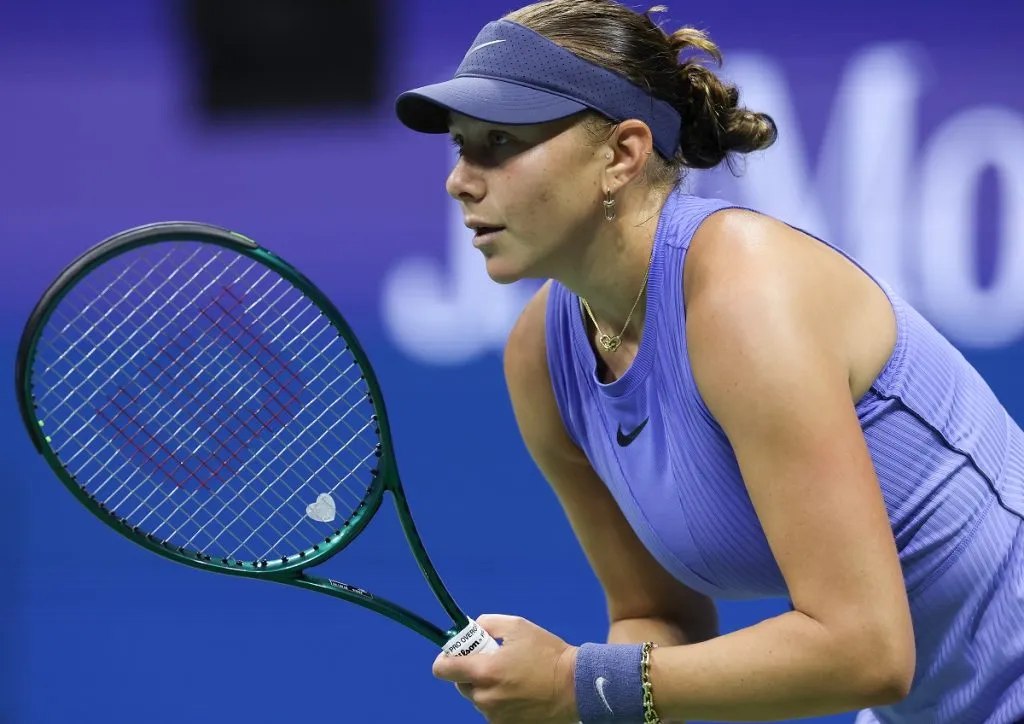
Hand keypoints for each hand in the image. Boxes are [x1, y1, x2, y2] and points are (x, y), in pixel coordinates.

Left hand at [433, 614, 579, 723]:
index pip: (442, 669)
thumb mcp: (517, 626)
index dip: (446, 659)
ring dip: (487, 687)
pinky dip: (500, 701)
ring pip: (478, 698)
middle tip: (495, 661)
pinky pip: (493, 710)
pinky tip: (520, 692)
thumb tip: (471, 629)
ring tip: (514, 677)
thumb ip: (487, 623)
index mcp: (484, 672)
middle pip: (460, 684)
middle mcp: (485, 698)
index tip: (456, 654)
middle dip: (472, 671)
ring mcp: (495, 716)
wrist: (575, 686)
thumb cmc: (547, 653)